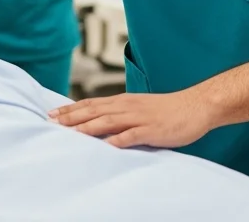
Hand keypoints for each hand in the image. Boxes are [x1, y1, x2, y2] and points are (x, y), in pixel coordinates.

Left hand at [48, 91, 217, 148]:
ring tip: (71, 133)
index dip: (71, 109)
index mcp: (124, 101)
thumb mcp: (140, 108)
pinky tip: (105, 146)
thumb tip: (100, 123)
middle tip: (52, 122)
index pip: (91, 104)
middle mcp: (128, 107)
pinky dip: (117, 140)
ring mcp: (139, 118)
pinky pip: (132, 135)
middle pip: (94, 110)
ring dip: (88, 127)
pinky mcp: (152, 129)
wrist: (196, 106)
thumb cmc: (168, 110)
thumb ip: (121, 115)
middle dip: (72, 117)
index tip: (53, 114)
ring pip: (108, 121)